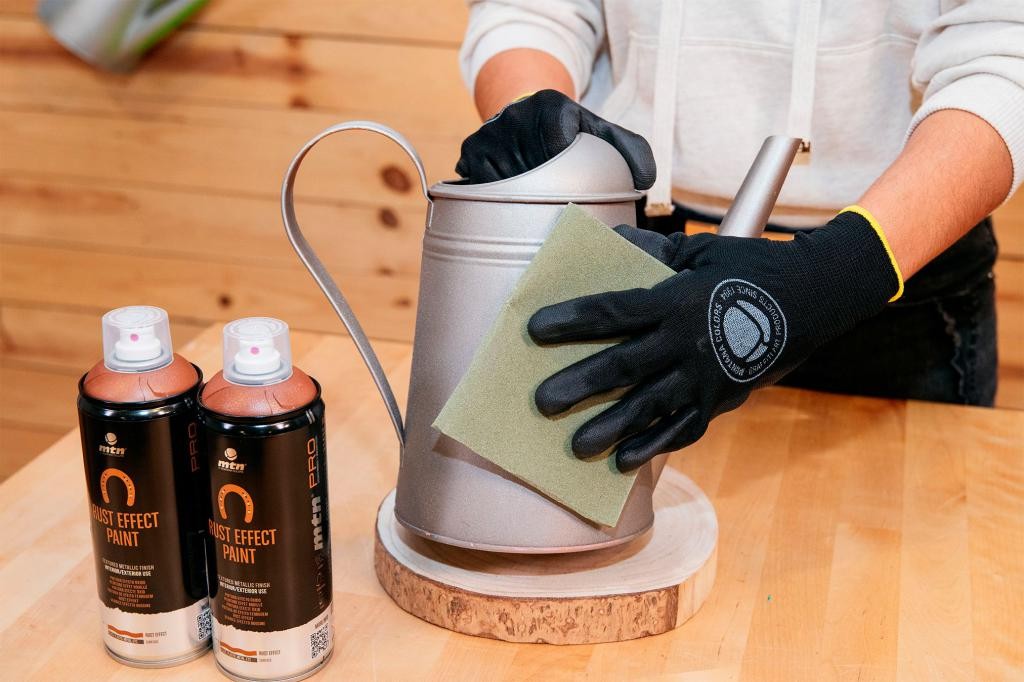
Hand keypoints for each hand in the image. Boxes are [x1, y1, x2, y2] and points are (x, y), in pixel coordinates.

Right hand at [455, 89, 655, 188]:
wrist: (529, 122)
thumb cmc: (574, 135)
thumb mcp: (605, 136)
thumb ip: (633, 152)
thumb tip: (644, 181)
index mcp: (551, 103)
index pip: (558, 139)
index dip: (566, 162)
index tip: (570, 168)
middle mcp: (515, 112)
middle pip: (532, 167)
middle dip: (548, 186)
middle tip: (556, 189)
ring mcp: (489, 132)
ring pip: (508, 181)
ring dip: (525, 196)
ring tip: (537, 191)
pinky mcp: (470, 151)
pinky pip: (484, 187)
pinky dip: (501, 198)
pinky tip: (515, 193)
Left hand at [528, 209, 901, 471]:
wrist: (815, 300)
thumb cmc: (752, 269)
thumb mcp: (703, 253)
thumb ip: (656, 257)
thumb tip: (615, 250)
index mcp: (676, 300)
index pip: (612, 311)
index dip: (571, 320)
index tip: (535, 329)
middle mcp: (686, 343)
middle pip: (622, 366)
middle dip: (578, 384)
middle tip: (542, 401)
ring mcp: (704, 377)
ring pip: (648, 407)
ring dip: (610, 427)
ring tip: (576, 445)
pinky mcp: (721, 400)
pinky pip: (682, 429)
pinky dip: (652, 445)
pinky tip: (624, 460)